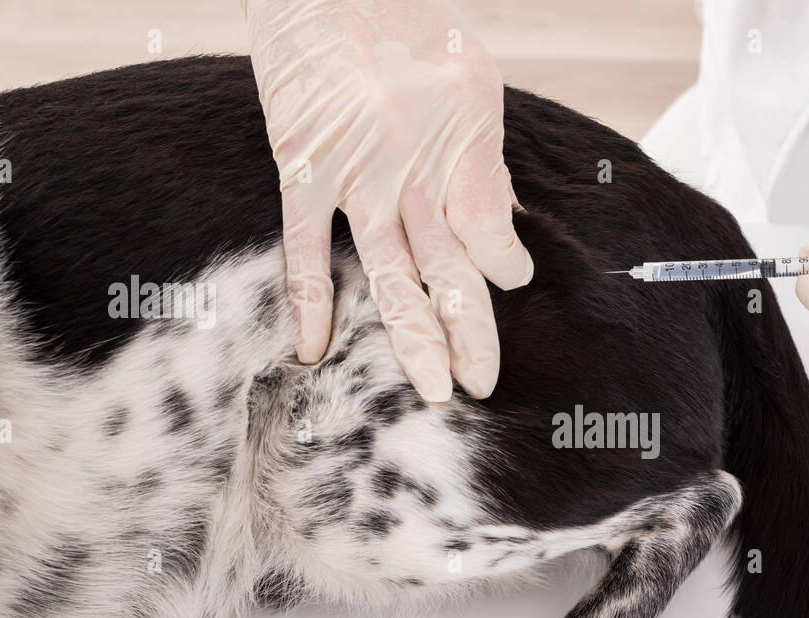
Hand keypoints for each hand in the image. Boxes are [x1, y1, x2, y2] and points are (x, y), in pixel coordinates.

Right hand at [246, 0, 533, 400]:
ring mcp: (357, 178)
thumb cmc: (404, 23)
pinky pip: (305, 248)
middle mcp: (415, 172)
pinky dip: (311, 300)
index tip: (505, 283)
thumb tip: (502, 231)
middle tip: (483, 384)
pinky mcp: (303, 172)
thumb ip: (483, 162)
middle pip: (450, 269)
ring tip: (431, 390)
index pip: (492, 236)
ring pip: (391, 273)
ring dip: (413, 336)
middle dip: (470, 332)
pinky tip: (315, 349)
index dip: (503, 270)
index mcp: (461, 147)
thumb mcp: (473, 81)